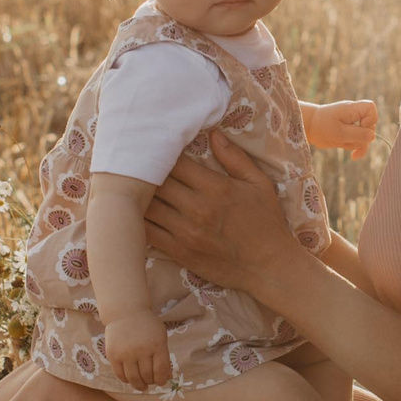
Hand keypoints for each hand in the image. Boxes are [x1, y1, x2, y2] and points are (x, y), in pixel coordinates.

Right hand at [100, 311, 172, 392]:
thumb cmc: (147, 326)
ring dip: (139, 385)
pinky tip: (130, 379)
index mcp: (157, 345)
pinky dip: (126, 380)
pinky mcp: (113, 355)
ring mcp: (126, 353)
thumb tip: (167, 377)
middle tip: (150, 383)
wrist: (126, 313)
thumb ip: (164, 357)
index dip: (161, 380)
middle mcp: (141, 350)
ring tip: (142, 386)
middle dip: (150, 382)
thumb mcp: (160, 337)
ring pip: (133, 378)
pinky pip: (120, 374)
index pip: (160, 370)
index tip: (161, 382)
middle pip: (147, 375)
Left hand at [144, 132, 304, 293]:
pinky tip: (134, 212)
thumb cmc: (266, 223)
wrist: (268, 267)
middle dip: (146, 172)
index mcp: (215, 188)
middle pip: (156, 182)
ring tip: (132, 187)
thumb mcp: (259, 184)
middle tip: (138, 165)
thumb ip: (235, 158)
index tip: (159, 150)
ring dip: (137, 196)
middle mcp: (197, 208)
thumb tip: (214, 133)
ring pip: (147, 206)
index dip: (163, 153)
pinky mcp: (178, 251)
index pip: (175, 163)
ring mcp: (185, 232)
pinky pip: (147, 232)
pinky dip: (137, 221)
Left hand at [301, 98, 378, 154]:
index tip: (359, 127)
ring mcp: (353, 124)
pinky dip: (358, 149)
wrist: (309, 128)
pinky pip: (360, 141)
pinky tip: (354, 157)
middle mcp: (355, 115)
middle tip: (347, 138)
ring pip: (365, 136)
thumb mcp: (339, 133)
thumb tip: (373, 136)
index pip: (371, 108)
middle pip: (370, 125)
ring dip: (356, 143)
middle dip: (362, 137)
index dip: (370, 120)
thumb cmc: (322, 127)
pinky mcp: (350, 132)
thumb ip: (357, 134)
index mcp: (352, 109)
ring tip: (342, 143)